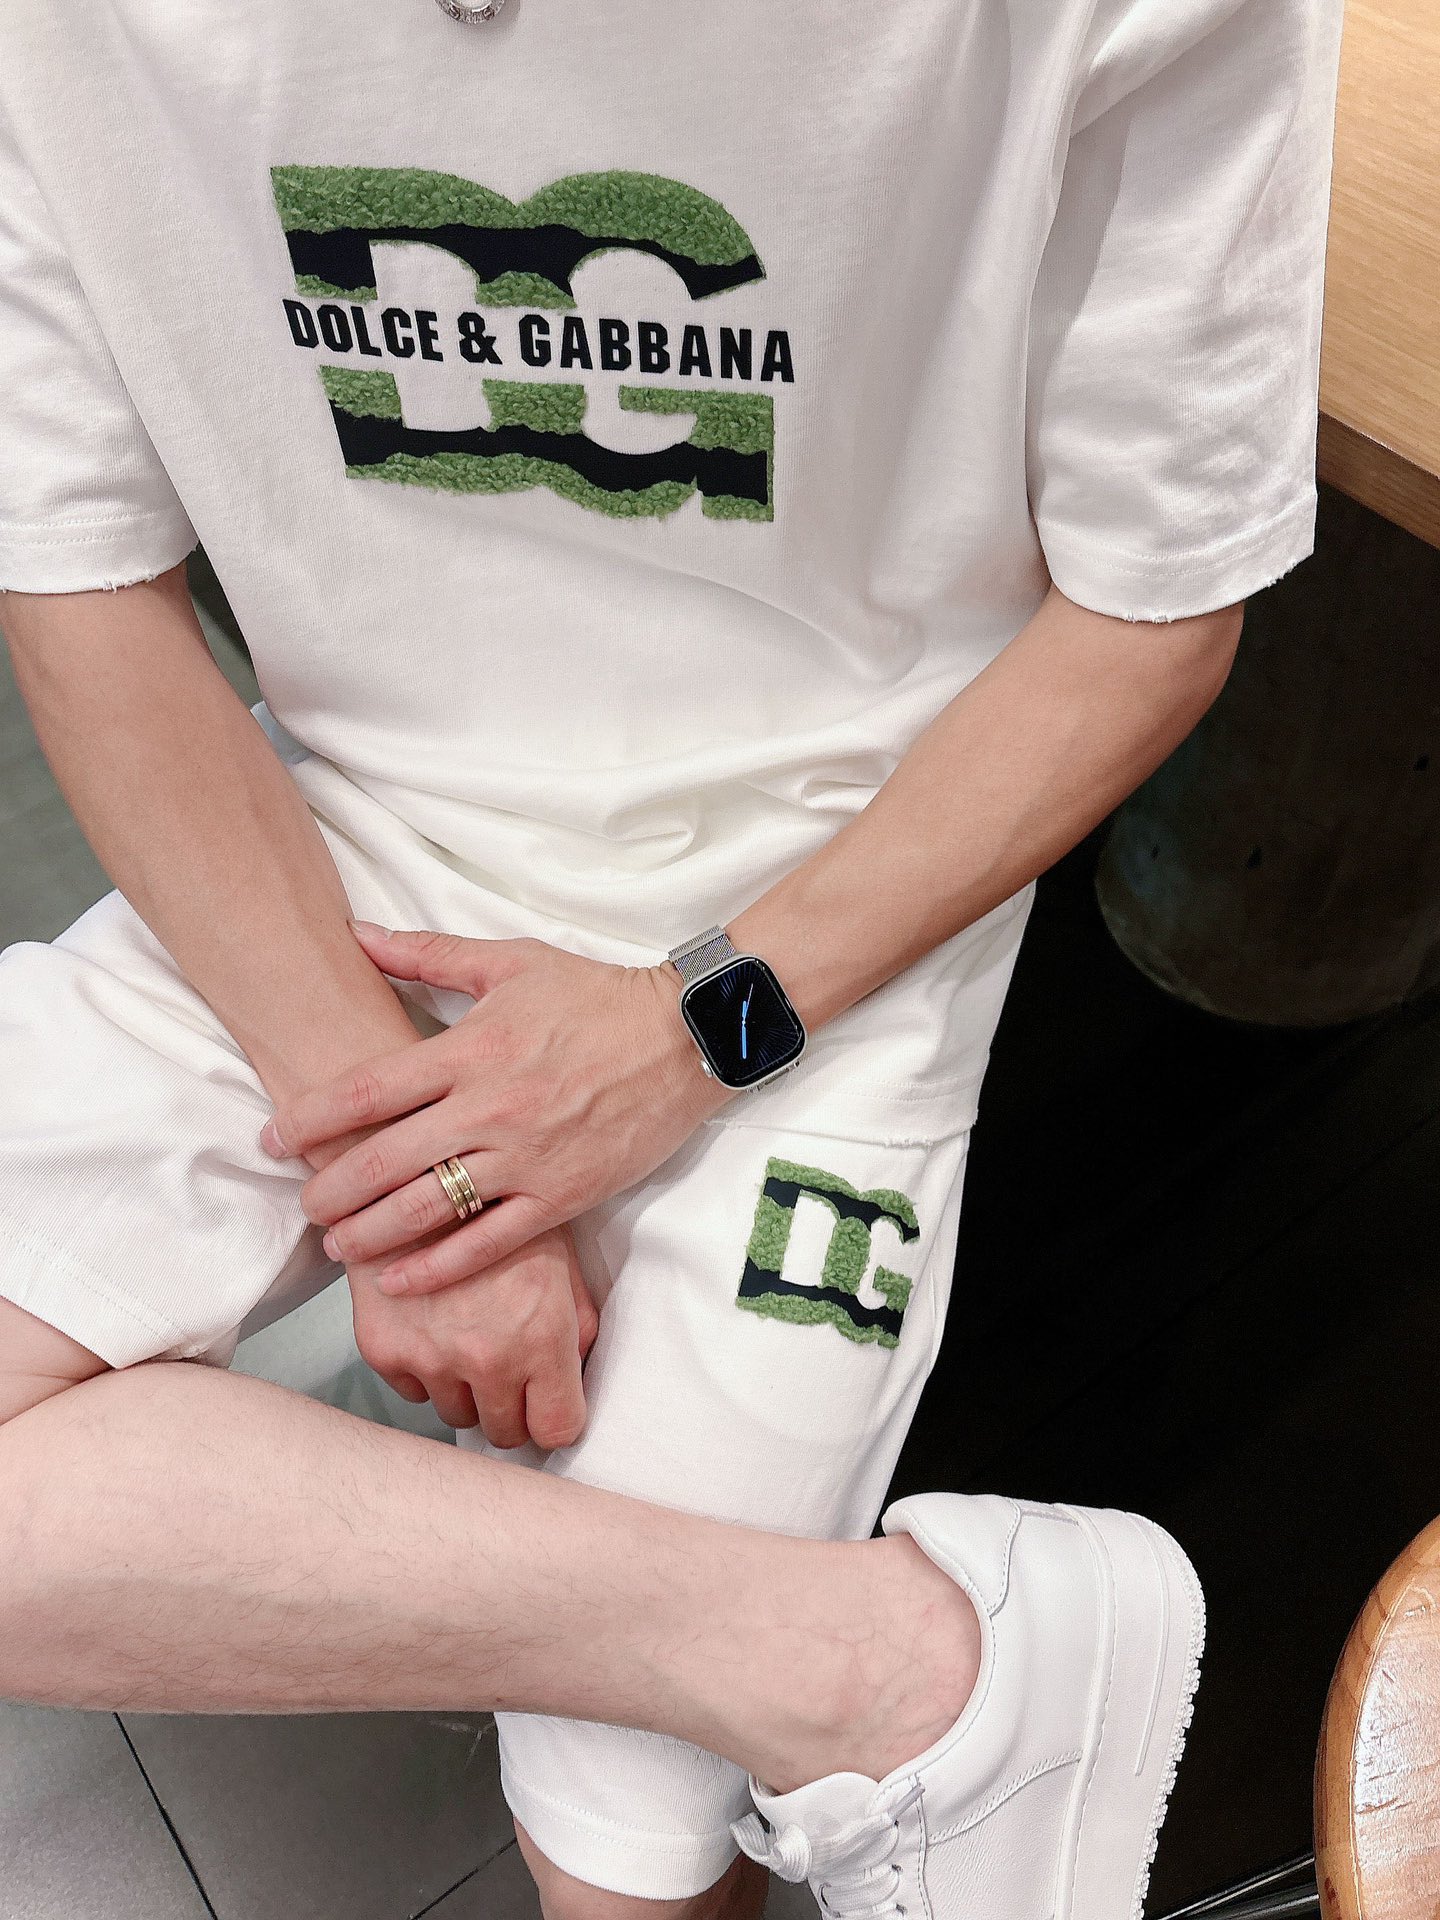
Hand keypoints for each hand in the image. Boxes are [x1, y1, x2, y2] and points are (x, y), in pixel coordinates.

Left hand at [261, 923, 730, 1296]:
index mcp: (470, 1049)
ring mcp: (525, 1159)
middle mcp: (489, 1109)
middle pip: (384, 1159)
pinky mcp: (561, 1196)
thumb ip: (428, 954)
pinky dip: (439, 1267)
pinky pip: (489, 1243)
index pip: (367, 1090)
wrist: (686, 1035)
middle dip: (329, 1188)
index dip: (309, 1118)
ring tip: (337, 1245)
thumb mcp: (510, 960)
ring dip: (370, 1233)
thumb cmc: (595, 995)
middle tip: (301, 1203)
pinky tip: (400, 1280)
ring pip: (428, 1208)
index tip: (273, 1137)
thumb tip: (359, 935)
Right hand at [346, 1218, 600, 1448]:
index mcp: (541, 1338)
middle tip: (509, 1368)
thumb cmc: (500, 1214)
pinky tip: (434, 1324)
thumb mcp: (562, 1265)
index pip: (556, 1429)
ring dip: (466, 1389)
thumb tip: (575, 1380)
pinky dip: (424, 1369)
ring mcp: (432, 1359)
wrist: (420, 1177)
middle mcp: (487, 1359)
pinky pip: (414, 1392)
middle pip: (505, 1432)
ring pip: (457, 1414)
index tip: (548, 1405)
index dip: (554, 1417)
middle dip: (512, 1406)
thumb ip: (578, 1331)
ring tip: (468, 1336)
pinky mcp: (385, 1352)